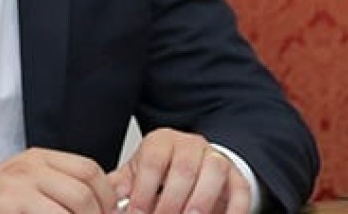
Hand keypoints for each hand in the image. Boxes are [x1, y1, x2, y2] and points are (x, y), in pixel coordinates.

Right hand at [0, 147, 119, 213]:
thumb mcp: (27, 181)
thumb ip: (60, 185)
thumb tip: (106, 201)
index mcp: (39, 158)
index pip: (89, 170)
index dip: (108, 197)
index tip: (110, 213)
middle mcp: (29, 170)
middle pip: (83, 194)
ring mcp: (16, 190)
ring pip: (68, 211)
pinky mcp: (7, 209)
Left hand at [108, 128, 249, 213]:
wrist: (192, 168)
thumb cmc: (161, 175)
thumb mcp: (137, 176)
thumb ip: (120, 187)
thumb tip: (105, 198)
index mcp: (162, 141)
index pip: (153, 161)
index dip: (144, 191)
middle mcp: (191, 144)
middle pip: (183, 168)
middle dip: (171, 202)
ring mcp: (216, 157)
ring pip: (214, 171)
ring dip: (200, 202)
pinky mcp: (237, 176)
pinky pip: (241, 190)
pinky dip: (235, 210)